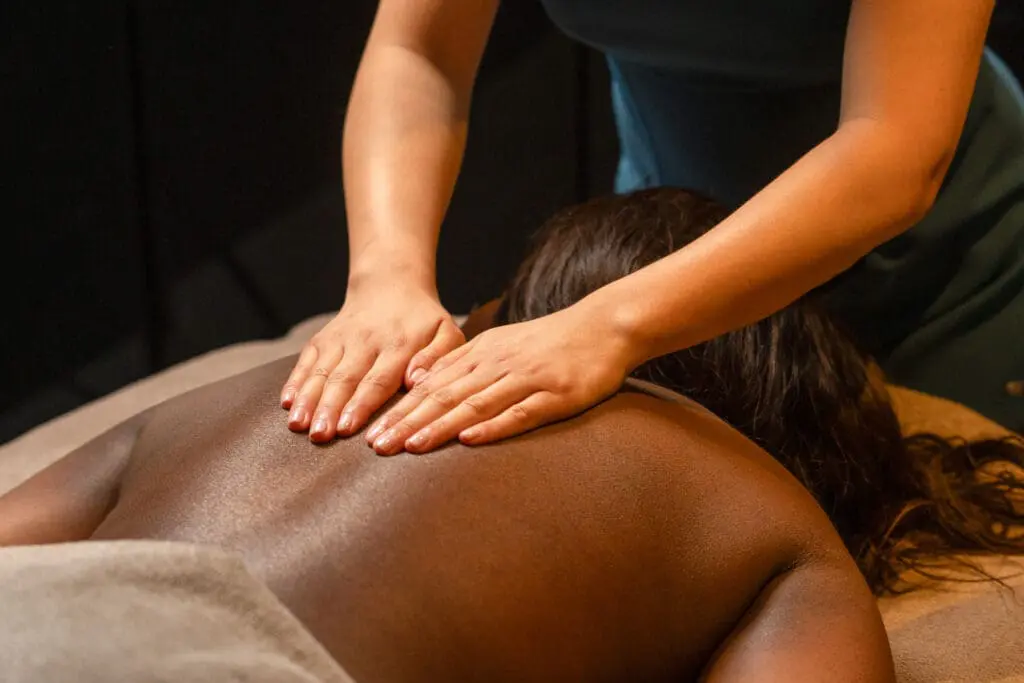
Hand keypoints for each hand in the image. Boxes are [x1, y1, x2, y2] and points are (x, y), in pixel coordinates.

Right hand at [281, 281, 464, 442]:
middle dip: (329, 408)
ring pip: (322, 371)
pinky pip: (306, 360)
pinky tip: (287, 402)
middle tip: (319, 436)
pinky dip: (295, 381)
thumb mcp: (446, 333)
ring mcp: (341, 338)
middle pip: (345, 378)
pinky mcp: (323, 338)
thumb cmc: (425, 322)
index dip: (361, 405)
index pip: (378, 379)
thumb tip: (416, 380)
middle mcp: (366, 340)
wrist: (391, 286)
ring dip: (308, 399)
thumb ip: (438, 357)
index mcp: (399, 344)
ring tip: (298, 425)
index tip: (347, 428)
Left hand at [365, 300, 635, 454]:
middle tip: (377, 446)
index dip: (400, 409)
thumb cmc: (549, 343)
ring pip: (475, 405)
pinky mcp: (555, 395)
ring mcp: (526, 380)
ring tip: (410, 446)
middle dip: (408, 422)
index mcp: (482, 354)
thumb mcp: (501, 346)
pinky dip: (493, 427)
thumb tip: (423, 386)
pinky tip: (469, 440)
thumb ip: (465, 366)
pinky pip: (519, 413)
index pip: (432, 385)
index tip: (371, 432)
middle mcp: (498, 365)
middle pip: (445, 396)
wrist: (603, 327)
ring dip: (440, 426)